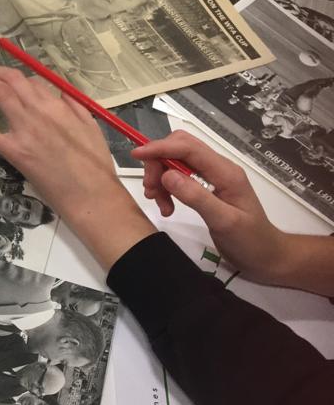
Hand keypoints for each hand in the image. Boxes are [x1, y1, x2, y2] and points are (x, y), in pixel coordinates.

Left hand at [0, 66, 154, 267]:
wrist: (88, 192)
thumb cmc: (94, 161)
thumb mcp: (90, 125)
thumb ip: (74, 105)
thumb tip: (60, 90)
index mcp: (58, 106)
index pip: (35, 82)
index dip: (23, 79)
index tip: (17, 81)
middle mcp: (38, 112)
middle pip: (14, 82)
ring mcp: (24, 130)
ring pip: (1, 97)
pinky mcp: (14, 151)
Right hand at [131, 131, 285, 279]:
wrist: (266, 256)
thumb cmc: (250, 241)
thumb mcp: (223, 221)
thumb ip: (196, 197)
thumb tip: (167, 174)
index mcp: (226, 172)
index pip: (188, 148)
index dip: (160, 148)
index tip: (136, 156)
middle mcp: (218, 168)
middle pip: (180, 148)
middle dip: (158, 163)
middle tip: (151, 190)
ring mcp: (212, 176)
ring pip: (176, 162)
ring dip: (161, 178)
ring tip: (159, 203)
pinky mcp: (206, 187)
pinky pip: (179, 177)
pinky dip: (166, 188)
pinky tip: (167, 206)